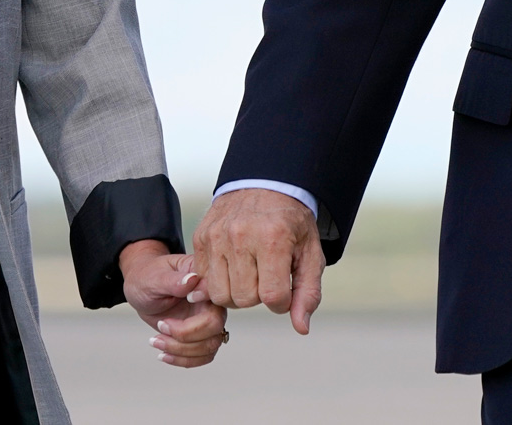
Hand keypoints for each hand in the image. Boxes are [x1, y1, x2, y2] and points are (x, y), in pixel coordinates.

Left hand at [119, 241, 227, 367]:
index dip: (203, 301)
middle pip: (215, 325)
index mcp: (204, 277)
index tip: (186, 299)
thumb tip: (191, 280)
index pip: (216, 293)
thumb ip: (173, 280)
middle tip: (161, 326)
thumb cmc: (147, 277)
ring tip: (156, 341)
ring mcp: (208, 319)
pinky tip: (165, 353)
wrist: (141, 288)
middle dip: (185, 334)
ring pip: (211, 345)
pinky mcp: (202, 335)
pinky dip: (184, 360)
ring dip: (181, 350)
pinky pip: (205, 355)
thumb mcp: (154, 278)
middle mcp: (211, 300)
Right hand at [190, 188, 323, 334]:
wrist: (265, 184)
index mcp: (273, 239)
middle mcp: (241, 236)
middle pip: (244, 299)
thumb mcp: (310, 254)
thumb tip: (301, 327)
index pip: (273, 297)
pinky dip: (219, 280)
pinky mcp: (201, 237)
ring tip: (249, 271)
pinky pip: (204, 280)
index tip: (284, 285)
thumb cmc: (291, 223)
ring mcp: (217, 236)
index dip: (282, 300)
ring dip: (237, 291)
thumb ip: (308, 293)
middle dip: (259, 295)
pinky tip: (233, 265)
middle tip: (266, 274)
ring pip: (221, 295)